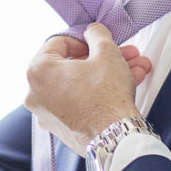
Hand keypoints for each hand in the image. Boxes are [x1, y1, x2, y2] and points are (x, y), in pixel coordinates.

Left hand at [24, 23, 152, 155]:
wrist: (115, 139)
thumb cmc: (107, 97)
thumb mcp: (106, 53)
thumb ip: (97, 35)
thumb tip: (92, 31)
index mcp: (38, 71)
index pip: (58, 43)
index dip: (84, 39)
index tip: (99, 42)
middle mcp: (35, 93)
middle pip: (72, 65)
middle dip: (103, 58)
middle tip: (123, 54)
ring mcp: (47, 113)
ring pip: (79, 84)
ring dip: (107, 74)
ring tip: (134, 69)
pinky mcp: (61, 127)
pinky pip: (79, 102)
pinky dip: (98, 94)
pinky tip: (125, 86)